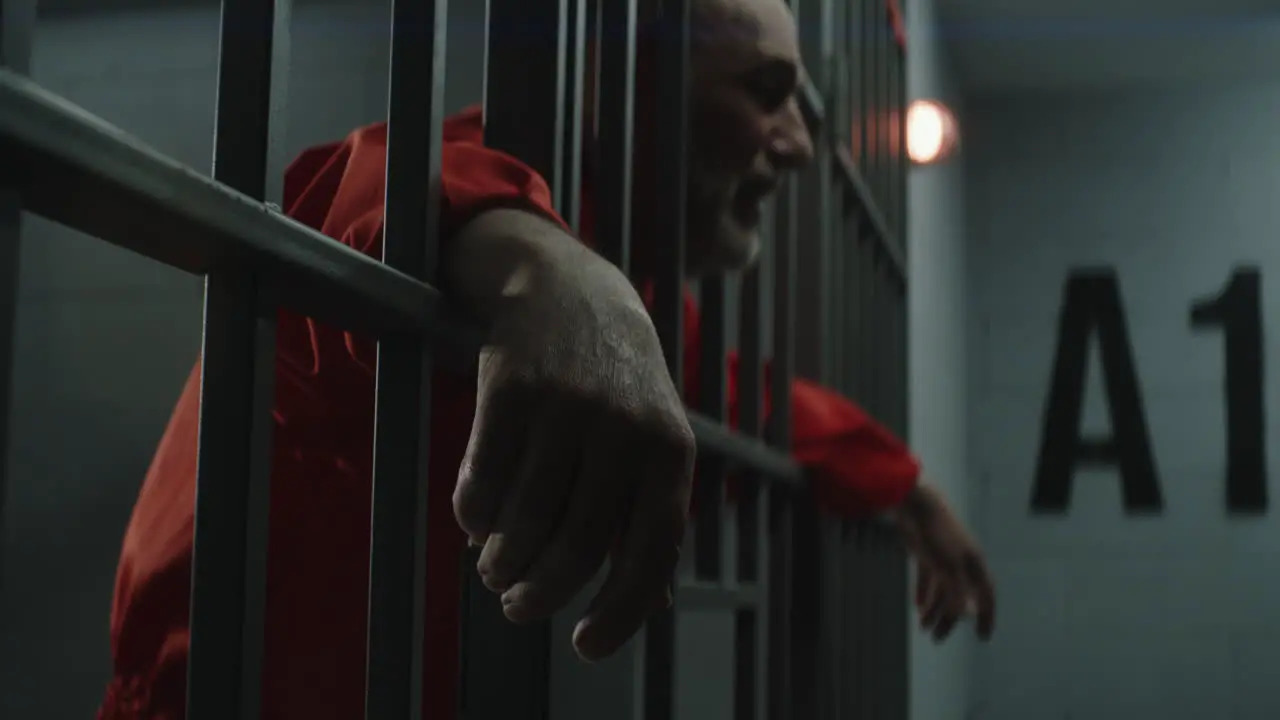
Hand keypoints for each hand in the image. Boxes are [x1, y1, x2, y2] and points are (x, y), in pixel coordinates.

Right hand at [448, 209, 695, 662]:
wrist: (566, 289)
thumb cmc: (616, 381)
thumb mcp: (653, 436)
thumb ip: (650, 514)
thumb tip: (649, 603)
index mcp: (671, 447)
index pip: (651, 549)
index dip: (619, 608)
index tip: (585, 645)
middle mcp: (624, 425)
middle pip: (578, 542)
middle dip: (540, 592)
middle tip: (517, 606)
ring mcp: (567, 403)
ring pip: (526, 517)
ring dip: (502, 560)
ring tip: (495, 571)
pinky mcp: (511, 386)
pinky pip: (484, 477)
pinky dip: (474, 514)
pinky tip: (474, 521)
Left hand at [892, 483, 994, 641]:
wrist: (916, 505)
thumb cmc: (937, 534)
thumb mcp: (948, 566)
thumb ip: (957, 591)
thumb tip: (967, 615)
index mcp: (974, 565)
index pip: (986, 596)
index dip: (987, 616)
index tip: (982, 637)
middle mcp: (962, 563)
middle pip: (960, 597)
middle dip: (949, 619)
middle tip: (937, 638)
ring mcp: (944, 558)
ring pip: (942, 590)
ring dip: (934, 609)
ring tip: (924, 627)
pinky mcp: (926, 553)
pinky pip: (928, 578)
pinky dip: (924, 592)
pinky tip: (918, 607)